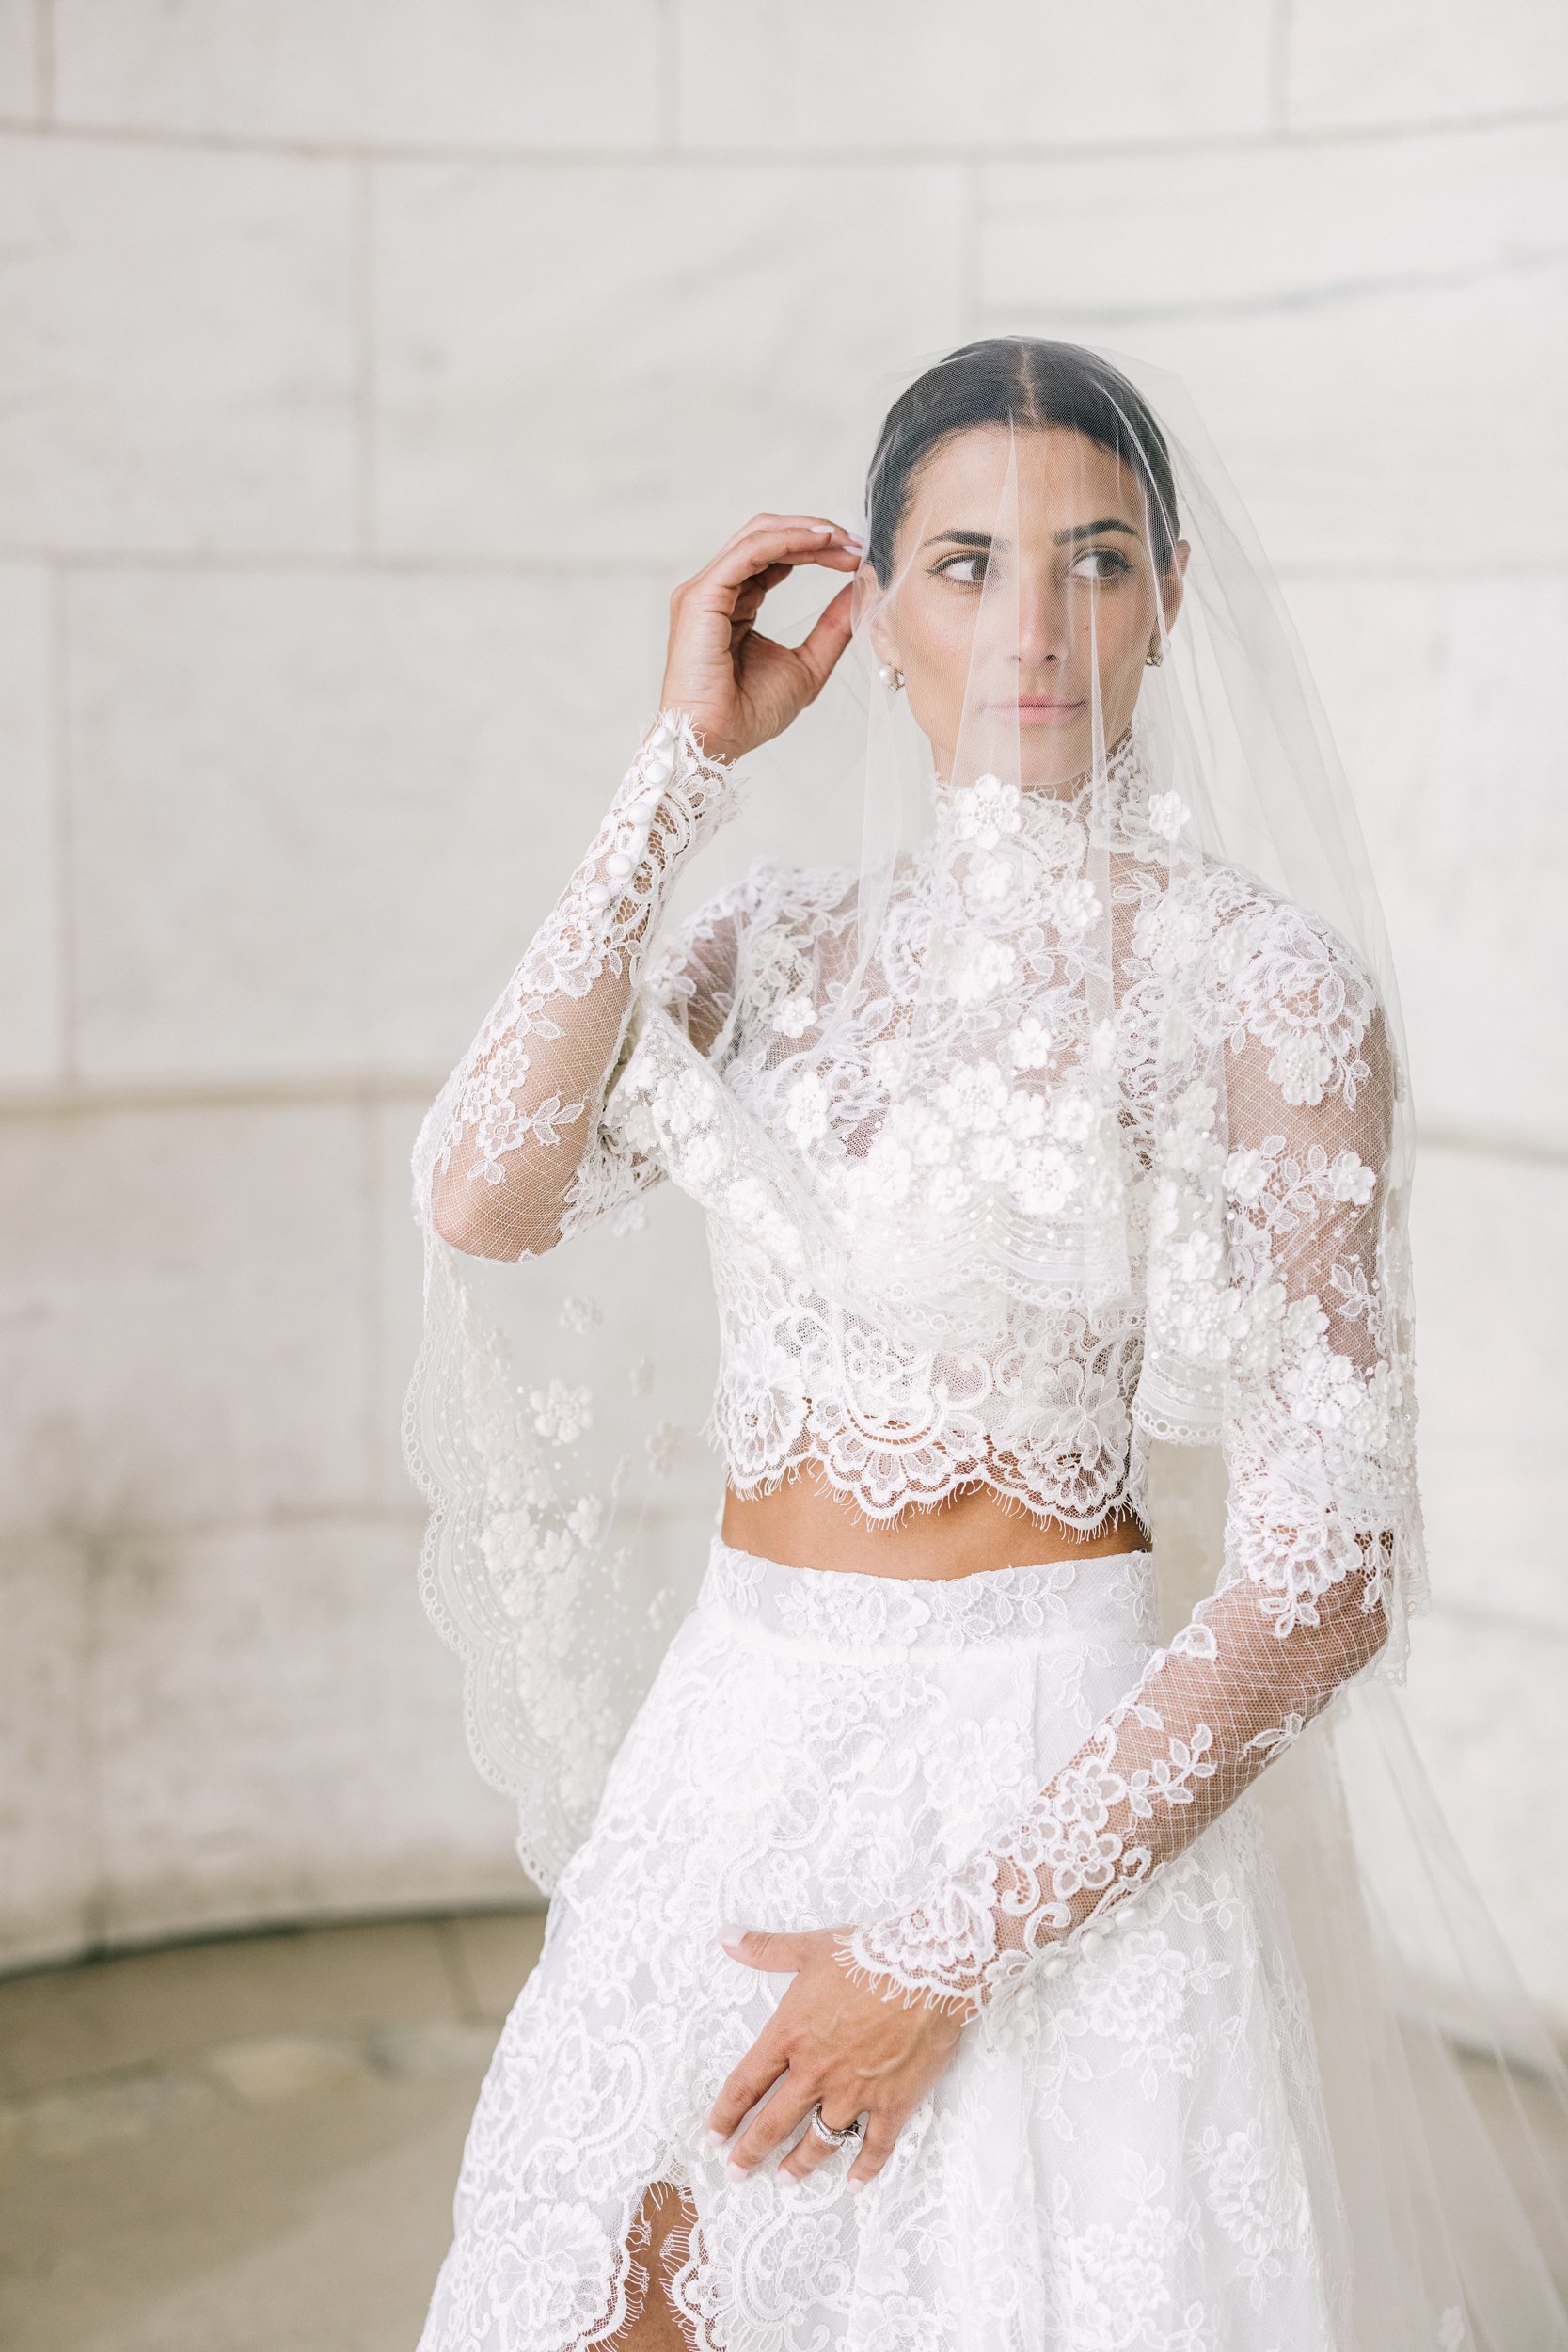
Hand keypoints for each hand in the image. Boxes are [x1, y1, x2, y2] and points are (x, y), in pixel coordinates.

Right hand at [661, 514, 861, 765]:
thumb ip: (832, 627)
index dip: (818, 549)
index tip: (857, 555)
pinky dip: (788, 541)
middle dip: (816, 533)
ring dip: (806, 532)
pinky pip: (749, 552)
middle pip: (768, 537)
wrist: (717, 741)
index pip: (777, 557)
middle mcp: (717, 590)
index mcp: (735, 603)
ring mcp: (705, 590)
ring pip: (759, 536)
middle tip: (856, 542)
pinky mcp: (701, 596)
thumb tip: (860, 592)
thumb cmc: (748, 715)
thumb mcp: (808, 664)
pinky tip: (820, 542)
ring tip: (844, 541)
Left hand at [705, 1924, 969, 2191]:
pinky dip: (865, 2168)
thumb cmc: (867, 1955)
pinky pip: (875, 2146)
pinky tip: (854, 2184)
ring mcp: (854, 2092)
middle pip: (774, 2123)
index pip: (746, 2084)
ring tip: (786, 2180)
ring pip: (819, 2140)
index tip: (714, 2136)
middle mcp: (816, 2071)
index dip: (726, 2114)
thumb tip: (726, 1937)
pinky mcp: (892, 2102)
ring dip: (800, 2164)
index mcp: (790, 2035)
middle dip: (750, 2152)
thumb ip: (765, 1949)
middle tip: (736, 2173)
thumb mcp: (809, 1948)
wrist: (927, 1968)